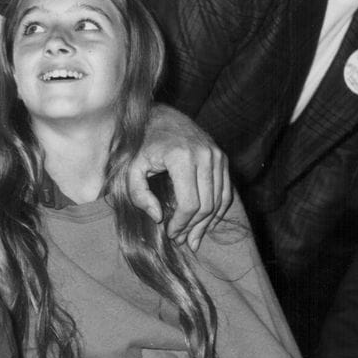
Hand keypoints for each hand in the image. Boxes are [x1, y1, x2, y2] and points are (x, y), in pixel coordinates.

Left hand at [131, 104, 231, 249]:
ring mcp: (217, 155)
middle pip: (206, 205)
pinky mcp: (222, 157)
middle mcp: (205, 156)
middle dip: (194, 227)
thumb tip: (158, 217)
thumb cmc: (141, 144)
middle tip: (182, 241)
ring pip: (219, 200)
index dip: (181, 224)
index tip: (171, 234)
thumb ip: (138, 194)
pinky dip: (218, 209)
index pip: (189, 203)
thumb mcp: (131, 168)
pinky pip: (226, 190)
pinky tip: (207, 223)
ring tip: (194, 238)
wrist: (160, 116)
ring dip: (207, 223)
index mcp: (181, 158)